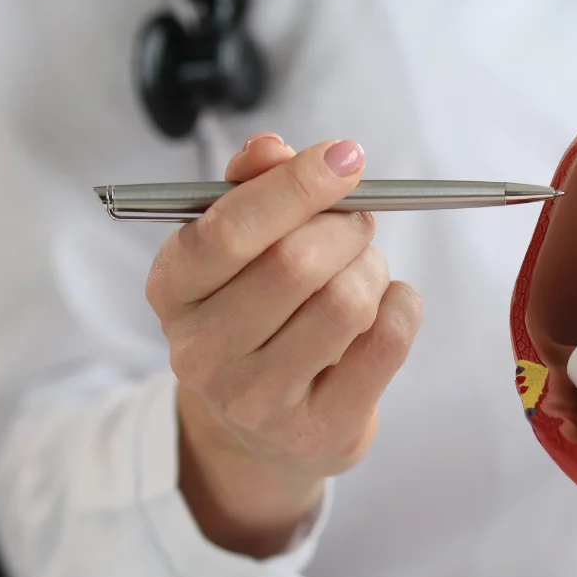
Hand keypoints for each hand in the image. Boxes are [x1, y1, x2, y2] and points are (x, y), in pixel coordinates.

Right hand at [146, 133, 422, 557]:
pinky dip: (402, 306)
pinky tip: (384, 308)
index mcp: (173, 289)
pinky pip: (388, 341)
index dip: (295, 185)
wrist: (263, 426)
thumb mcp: (237, 248)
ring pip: (347, 302)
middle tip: (358, 220)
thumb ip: (252, 187)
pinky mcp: (319, 429)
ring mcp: (258, 399)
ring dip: (373, 268)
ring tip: (363, 270)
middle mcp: (202, 351)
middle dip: (345, 227)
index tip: (347, 156)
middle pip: (296, 264)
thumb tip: (271, 148)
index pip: (229, 230)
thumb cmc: (256, 311)